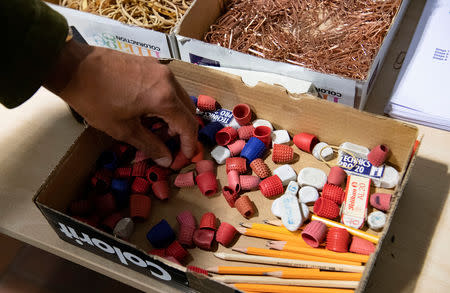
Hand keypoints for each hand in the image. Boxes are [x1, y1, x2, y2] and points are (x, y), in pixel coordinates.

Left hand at [45, 40, 197, 166]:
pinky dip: (166, 101)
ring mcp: (160, 68)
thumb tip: (167, 160)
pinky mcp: (150, 62)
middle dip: (182, 130)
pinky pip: (168, 85)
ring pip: (179, 97)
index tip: (184, 157)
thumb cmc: (96, 100)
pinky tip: (148, 110)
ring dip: (174, 115)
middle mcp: (168, 80)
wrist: (73, 66)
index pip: (188, 125)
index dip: (189, 144)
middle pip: (188, 109)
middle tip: (167, 144)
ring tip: (155, 128)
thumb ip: (150, 145)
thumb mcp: (123, 129)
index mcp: (164, 98)